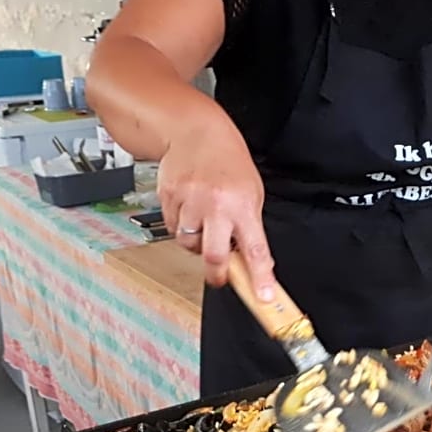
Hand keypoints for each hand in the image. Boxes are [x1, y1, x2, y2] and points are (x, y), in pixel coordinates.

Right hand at [157, 120, 275, 301]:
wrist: (196, 132)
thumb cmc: (229, 163)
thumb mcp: (253, 194)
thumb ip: (251, 229)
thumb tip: (256, 264)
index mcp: (243, 206)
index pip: (255, 251)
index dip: (260, 278)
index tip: (264, 298)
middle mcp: (216, 205)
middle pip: (213, 255)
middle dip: (217, 273)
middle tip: (220, 275)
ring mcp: (189, 201)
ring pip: (188, 243)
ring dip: (197, 244)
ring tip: (205, 226)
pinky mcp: (168, 198)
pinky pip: (172, 227)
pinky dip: (181, 226)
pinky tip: (189, 211)